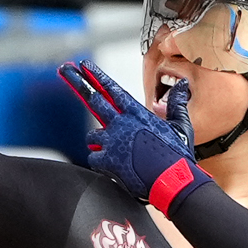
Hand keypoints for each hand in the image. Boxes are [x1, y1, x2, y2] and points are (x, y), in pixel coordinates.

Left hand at [58, 60, 213, 215]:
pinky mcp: (106, 159)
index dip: (97, 76)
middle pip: (93, 98)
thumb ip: (176, 103)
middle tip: (65, 69)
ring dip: (99, 142)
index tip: (85, 66)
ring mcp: (112, 141)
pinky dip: (101, 162)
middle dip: (77, 81)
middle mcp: (121, 123)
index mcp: (137, 113)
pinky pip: (93, 157)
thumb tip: (182, 86)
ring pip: (92, 136)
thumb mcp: (180, 125)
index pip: (112, 89)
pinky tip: (115, 168)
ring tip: (116, 153)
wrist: (173, 181)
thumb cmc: (177, 156)